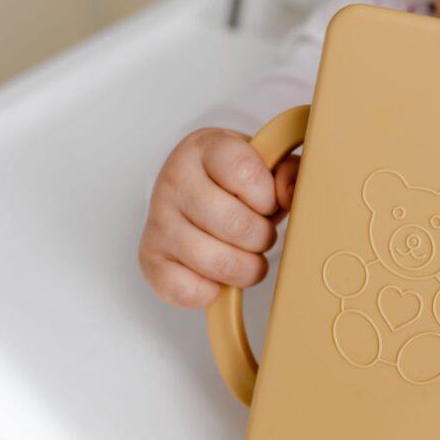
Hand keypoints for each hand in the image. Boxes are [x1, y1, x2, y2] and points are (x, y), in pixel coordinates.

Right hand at [138, 126, 300, 308]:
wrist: (193, 189)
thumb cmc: (234, 182)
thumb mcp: (265, 163)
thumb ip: (288, 171)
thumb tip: (290, 193)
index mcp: (206, 148)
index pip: (245, 173)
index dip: (267, 197)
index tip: (267, 202)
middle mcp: (175, 180)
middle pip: (236, 225)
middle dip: (262, 237)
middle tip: (259, 233)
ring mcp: (159, 220)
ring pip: (217, 262)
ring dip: (245, 268)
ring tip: (245, 255)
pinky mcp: (150, 257)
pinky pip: (186, 289)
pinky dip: (211, 291)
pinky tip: (217, 275)